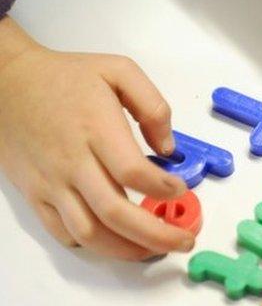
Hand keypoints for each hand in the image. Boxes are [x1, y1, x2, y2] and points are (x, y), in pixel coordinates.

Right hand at [0, 17, 193, 259]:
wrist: (8, 83)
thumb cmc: (67, 77)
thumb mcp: (119, 71)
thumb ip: (153, 106)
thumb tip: (168, 149)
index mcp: (96, 128)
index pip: (132, 171)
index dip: (162, 188)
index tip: (180, 189)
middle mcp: (73, 161)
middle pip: (115, 212)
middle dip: (156, 234)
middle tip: (185, 240)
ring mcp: (52, 182)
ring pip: (90, 232)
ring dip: (127, 249)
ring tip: (155, 249)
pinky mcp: (36, 194)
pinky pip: (63, 232)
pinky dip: (93, 244)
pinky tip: (116, 241)